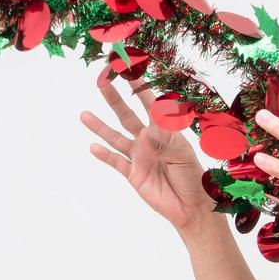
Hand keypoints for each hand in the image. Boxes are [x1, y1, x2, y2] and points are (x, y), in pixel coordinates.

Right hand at [80, 77, 217, 236]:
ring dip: (100, 127)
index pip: (150, 105)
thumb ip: (164, 144)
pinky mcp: (133, 174)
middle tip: (102, 82)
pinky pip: (116, 162)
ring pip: (116, 138)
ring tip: (84, 115)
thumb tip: (145, 133)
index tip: (129, 71)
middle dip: (115, 100)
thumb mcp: (183, 158)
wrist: (191, 207)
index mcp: (165, 132)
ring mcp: (139, 157)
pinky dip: (104, 155)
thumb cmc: (193, 178)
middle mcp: (149, 141)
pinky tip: (93, 147)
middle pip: (128, 116)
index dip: (140, 89)